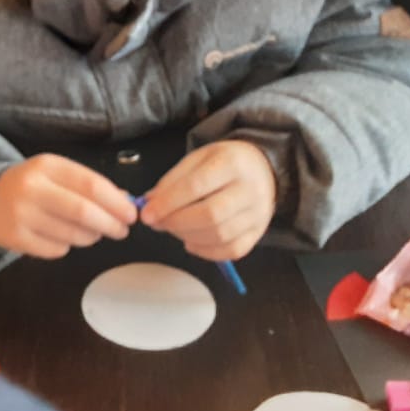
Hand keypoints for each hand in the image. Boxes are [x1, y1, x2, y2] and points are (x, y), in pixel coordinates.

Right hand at [0, 155, 137, 258]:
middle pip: (83, 212)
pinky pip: (56, 250)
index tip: (131, 214)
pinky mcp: (15, 238)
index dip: (117, 203)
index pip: (92, 185)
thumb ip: (90, 185)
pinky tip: (60, 237)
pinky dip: (67, 247)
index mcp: (46, 166)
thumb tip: (125, 201)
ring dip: (90, 237)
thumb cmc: (34, 186)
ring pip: (72, 234)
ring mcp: (21, 214)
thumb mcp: (58, 175)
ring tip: (91, 233)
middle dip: (110, 224)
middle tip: (121, 231)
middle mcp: (31, 188)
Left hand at [141, 140, 276, 260]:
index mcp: (231, 163)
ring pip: (220, 235)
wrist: (262, 168)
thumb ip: (172, 181)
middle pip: (210, 215)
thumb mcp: (197, 158)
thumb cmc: (224, 162)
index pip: (196, 186)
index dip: (168, 203)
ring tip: (173, 229)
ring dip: (187, 237)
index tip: (147, 214)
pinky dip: (206, 252)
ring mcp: (258, 214)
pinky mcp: (258, 233)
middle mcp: (249, 189)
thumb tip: (150, 204)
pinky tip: (191, 242)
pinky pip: (232, 250)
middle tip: (158, 223)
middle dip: (176, 223)